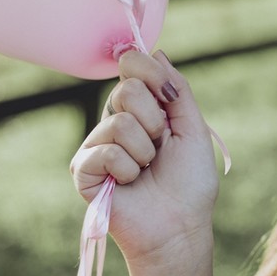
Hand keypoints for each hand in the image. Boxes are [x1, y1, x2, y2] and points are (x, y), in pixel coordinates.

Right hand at [69, 50, 218, 270]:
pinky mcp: (83, 170)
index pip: (133, 66)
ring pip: (119, 121)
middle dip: (155, 119)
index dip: (151, 74)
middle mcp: (116, 121)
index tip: (169, 98)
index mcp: (142, 108)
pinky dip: (128, 169)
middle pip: (126, 88)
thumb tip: (156, 50)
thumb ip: (176, 89)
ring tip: (147, 169)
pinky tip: (130, 183)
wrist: (181, 225)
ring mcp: (97, 145)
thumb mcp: (192, 127)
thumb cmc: (190, 181)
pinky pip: (105, 151)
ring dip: (145, 150)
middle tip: (160, 146)